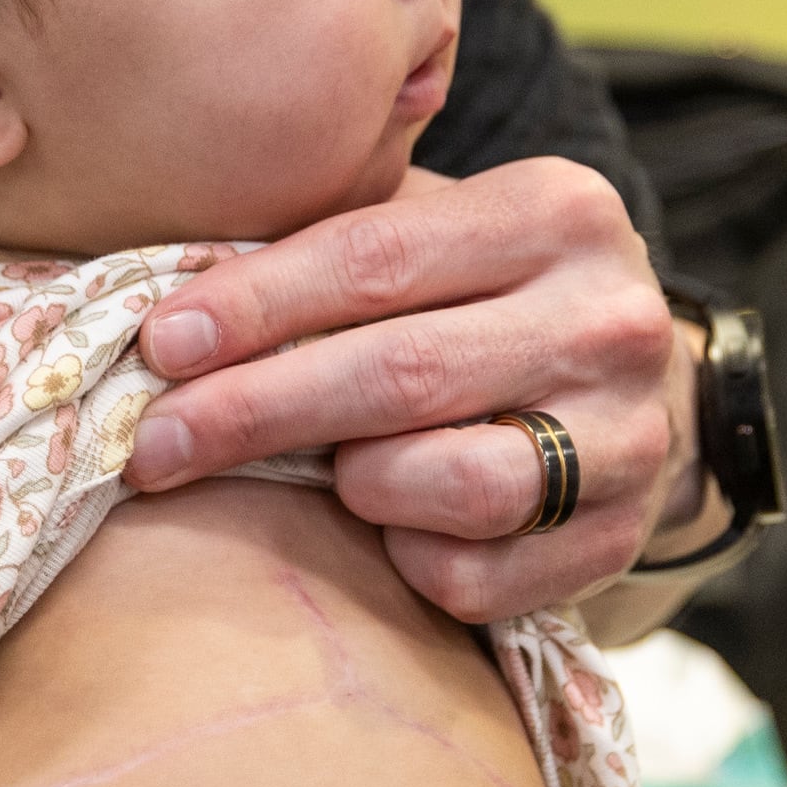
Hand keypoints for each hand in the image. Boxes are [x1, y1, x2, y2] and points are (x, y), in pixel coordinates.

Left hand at [125, 158, 710, 621]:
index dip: (256, 305)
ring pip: (457, 484)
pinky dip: (409, 560)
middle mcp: (611, 318)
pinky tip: (391, 529)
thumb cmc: (480, 299)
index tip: (161, 345)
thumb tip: (167, 323)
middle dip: (257, 411)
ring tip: (326, 475)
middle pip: (402, 374)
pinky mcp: (621, 535)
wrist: (630, 385)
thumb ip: (327, 251)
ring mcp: (631, 434)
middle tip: (155, 446)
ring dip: (357, 486)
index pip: (376, 257)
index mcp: (556, 211)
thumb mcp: (430, 237)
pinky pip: (476, 576)